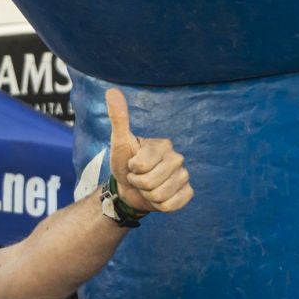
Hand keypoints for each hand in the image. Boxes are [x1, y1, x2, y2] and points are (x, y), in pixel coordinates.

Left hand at [108, 89, 192, 214]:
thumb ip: (119, 119)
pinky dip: (161, 206)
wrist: (130, 188)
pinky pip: (173, 205)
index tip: (132, 165)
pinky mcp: (187, 193)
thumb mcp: (119, 142)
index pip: (142, 165)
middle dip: (139, 184)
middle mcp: (177, 158)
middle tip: (138, 178)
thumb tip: (112, 91)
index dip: (133, 169)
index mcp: (163, 145)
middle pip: (151, 182)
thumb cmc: (125, 163)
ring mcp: (184, 176)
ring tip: (146, 188)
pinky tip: (158, 198)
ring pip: (160, 196)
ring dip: (148, 196)